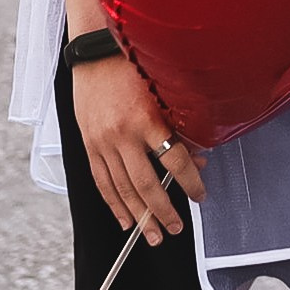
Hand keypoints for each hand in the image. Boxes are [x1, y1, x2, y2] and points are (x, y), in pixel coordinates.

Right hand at [71, 50, 203, 240]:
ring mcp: (102, 142)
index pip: (174, 161)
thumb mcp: (163, 91)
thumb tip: (198, 159)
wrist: (95, 54)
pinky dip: (113, 204)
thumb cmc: (134, 68)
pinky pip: (101, 182)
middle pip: (145, 184)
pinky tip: (124, 219)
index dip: (190, 182)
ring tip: (152, 235)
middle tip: (175, 229)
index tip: (200, 195)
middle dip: (162, 211)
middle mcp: (122, 134)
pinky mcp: (89, 146)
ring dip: (138, 216)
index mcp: (146, 118)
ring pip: (121, 189)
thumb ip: (181, 125)